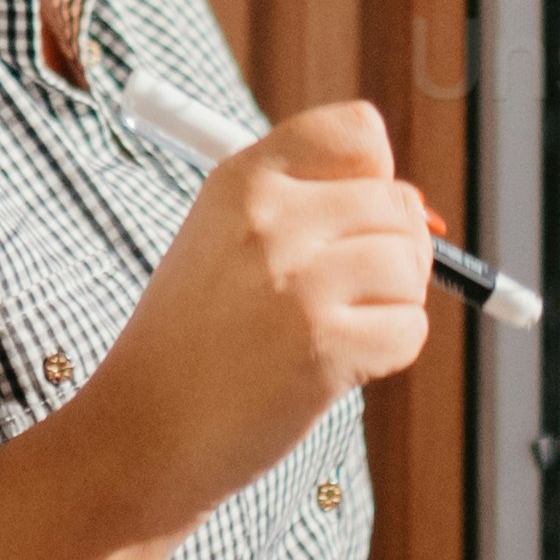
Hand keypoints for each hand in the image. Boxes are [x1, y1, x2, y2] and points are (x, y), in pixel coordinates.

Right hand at [73, 102, 435, 540]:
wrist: (143, 428)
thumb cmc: (191, 338)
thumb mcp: (221, 237)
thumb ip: (304, 206)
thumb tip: (417, 209)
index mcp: (243, 179)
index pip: (357, 131)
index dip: (375, 173)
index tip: (353, 216)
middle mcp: (272, 220)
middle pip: (397, 204)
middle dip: (394, 250)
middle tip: (348, 293)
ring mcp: (300, 284)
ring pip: (411, 266)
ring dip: (393, 304)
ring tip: (337, 329)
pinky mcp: (325, 347)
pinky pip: (410, 329)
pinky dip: (388, 354)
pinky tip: (337, 368)